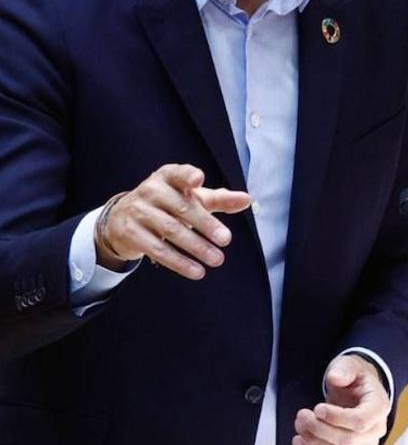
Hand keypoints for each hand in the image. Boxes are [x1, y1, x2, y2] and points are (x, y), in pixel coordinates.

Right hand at [95, 163, 249, 279]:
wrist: (122, 218)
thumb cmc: (167, 204)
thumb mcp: (191, 198)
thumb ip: (219, 199)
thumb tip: (247, 199)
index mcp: (167, 177)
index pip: (178, 173)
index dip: (188, 175)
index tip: (199, 180)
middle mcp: (151, 191)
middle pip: (181, 208)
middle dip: (206, 225)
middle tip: (226, 239)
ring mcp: (138, 212)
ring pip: (171, 231)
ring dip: (196, 247)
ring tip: (217, 259)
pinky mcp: (131, 233)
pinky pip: (158, 250)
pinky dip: (179, 262)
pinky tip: (197, 271)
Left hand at [293, 354, 389, 444]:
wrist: (357, 391)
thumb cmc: (354, 378)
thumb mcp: (350, 365)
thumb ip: (344, 369)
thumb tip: (336, 378)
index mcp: (379, 407)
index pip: (361, 422)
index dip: (336, 418)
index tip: (318, 408)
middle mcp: (376, 430)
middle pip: (348, 441)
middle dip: (319, 429)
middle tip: (302, 415)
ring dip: (313, 444)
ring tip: (299, 426)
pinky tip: (299, 442)